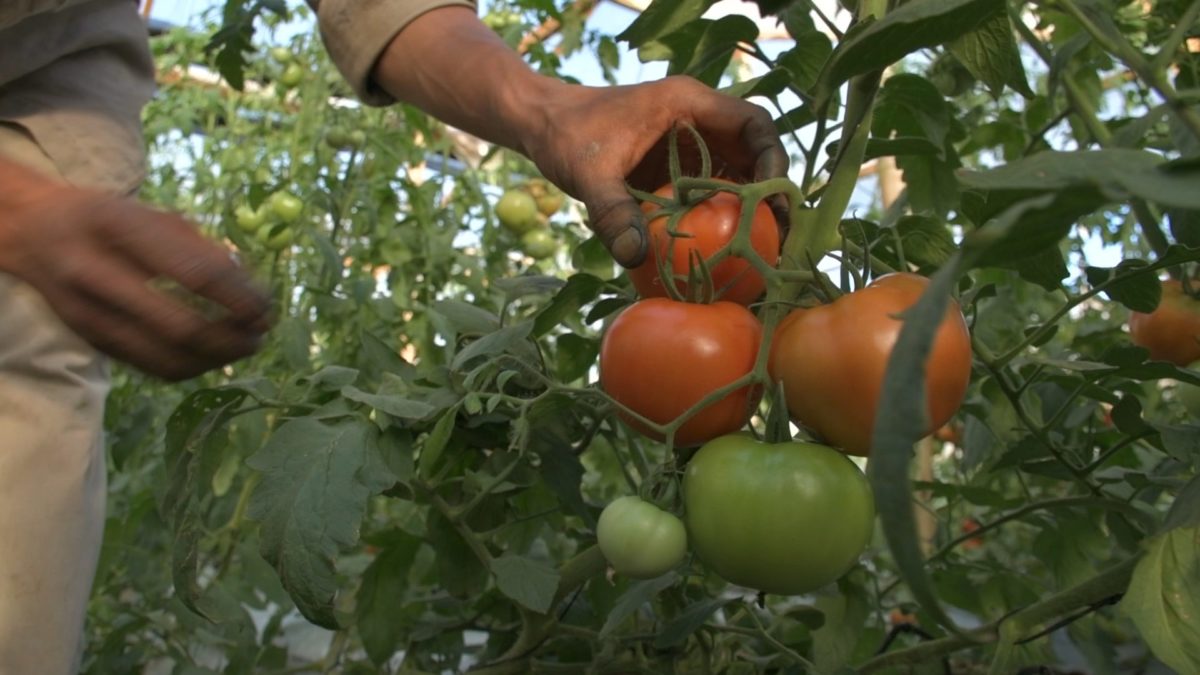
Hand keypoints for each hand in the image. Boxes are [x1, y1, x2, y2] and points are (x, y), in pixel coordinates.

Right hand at [0, 166, 271, 379]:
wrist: (35, 232)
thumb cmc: (111, 220)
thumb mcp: (154, 215)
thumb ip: (201, 248)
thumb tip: (249, 289)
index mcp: (118, 227)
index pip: (194, 273)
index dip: (238, 297)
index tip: (267, 307)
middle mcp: (95, 271)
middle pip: (178, 326)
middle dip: (230, 337)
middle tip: (260, 334)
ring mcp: (87, 312)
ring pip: (163, 356)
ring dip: (215, 359)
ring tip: (245, 347)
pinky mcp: (89, 338)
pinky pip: (148, 366)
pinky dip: (190, 367)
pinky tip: (214, 355)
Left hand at [368, 9, 786, 268]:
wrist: (540, 124)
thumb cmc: (565, 135)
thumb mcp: (588, 174)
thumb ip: (612, 212)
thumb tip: (634, 257)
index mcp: (688, 103)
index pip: (753, 123)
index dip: (772, 159)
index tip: (771, 200)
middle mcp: (697, 119)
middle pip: (754, 150)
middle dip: (768, 191)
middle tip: (775, 235)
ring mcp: (688, 142)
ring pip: (736, 170)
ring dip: (748, 205)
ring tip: (758, 247)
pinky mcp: (676, 164)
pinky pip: (711, 186)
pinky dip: (719, 212)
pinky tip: (720, 246)